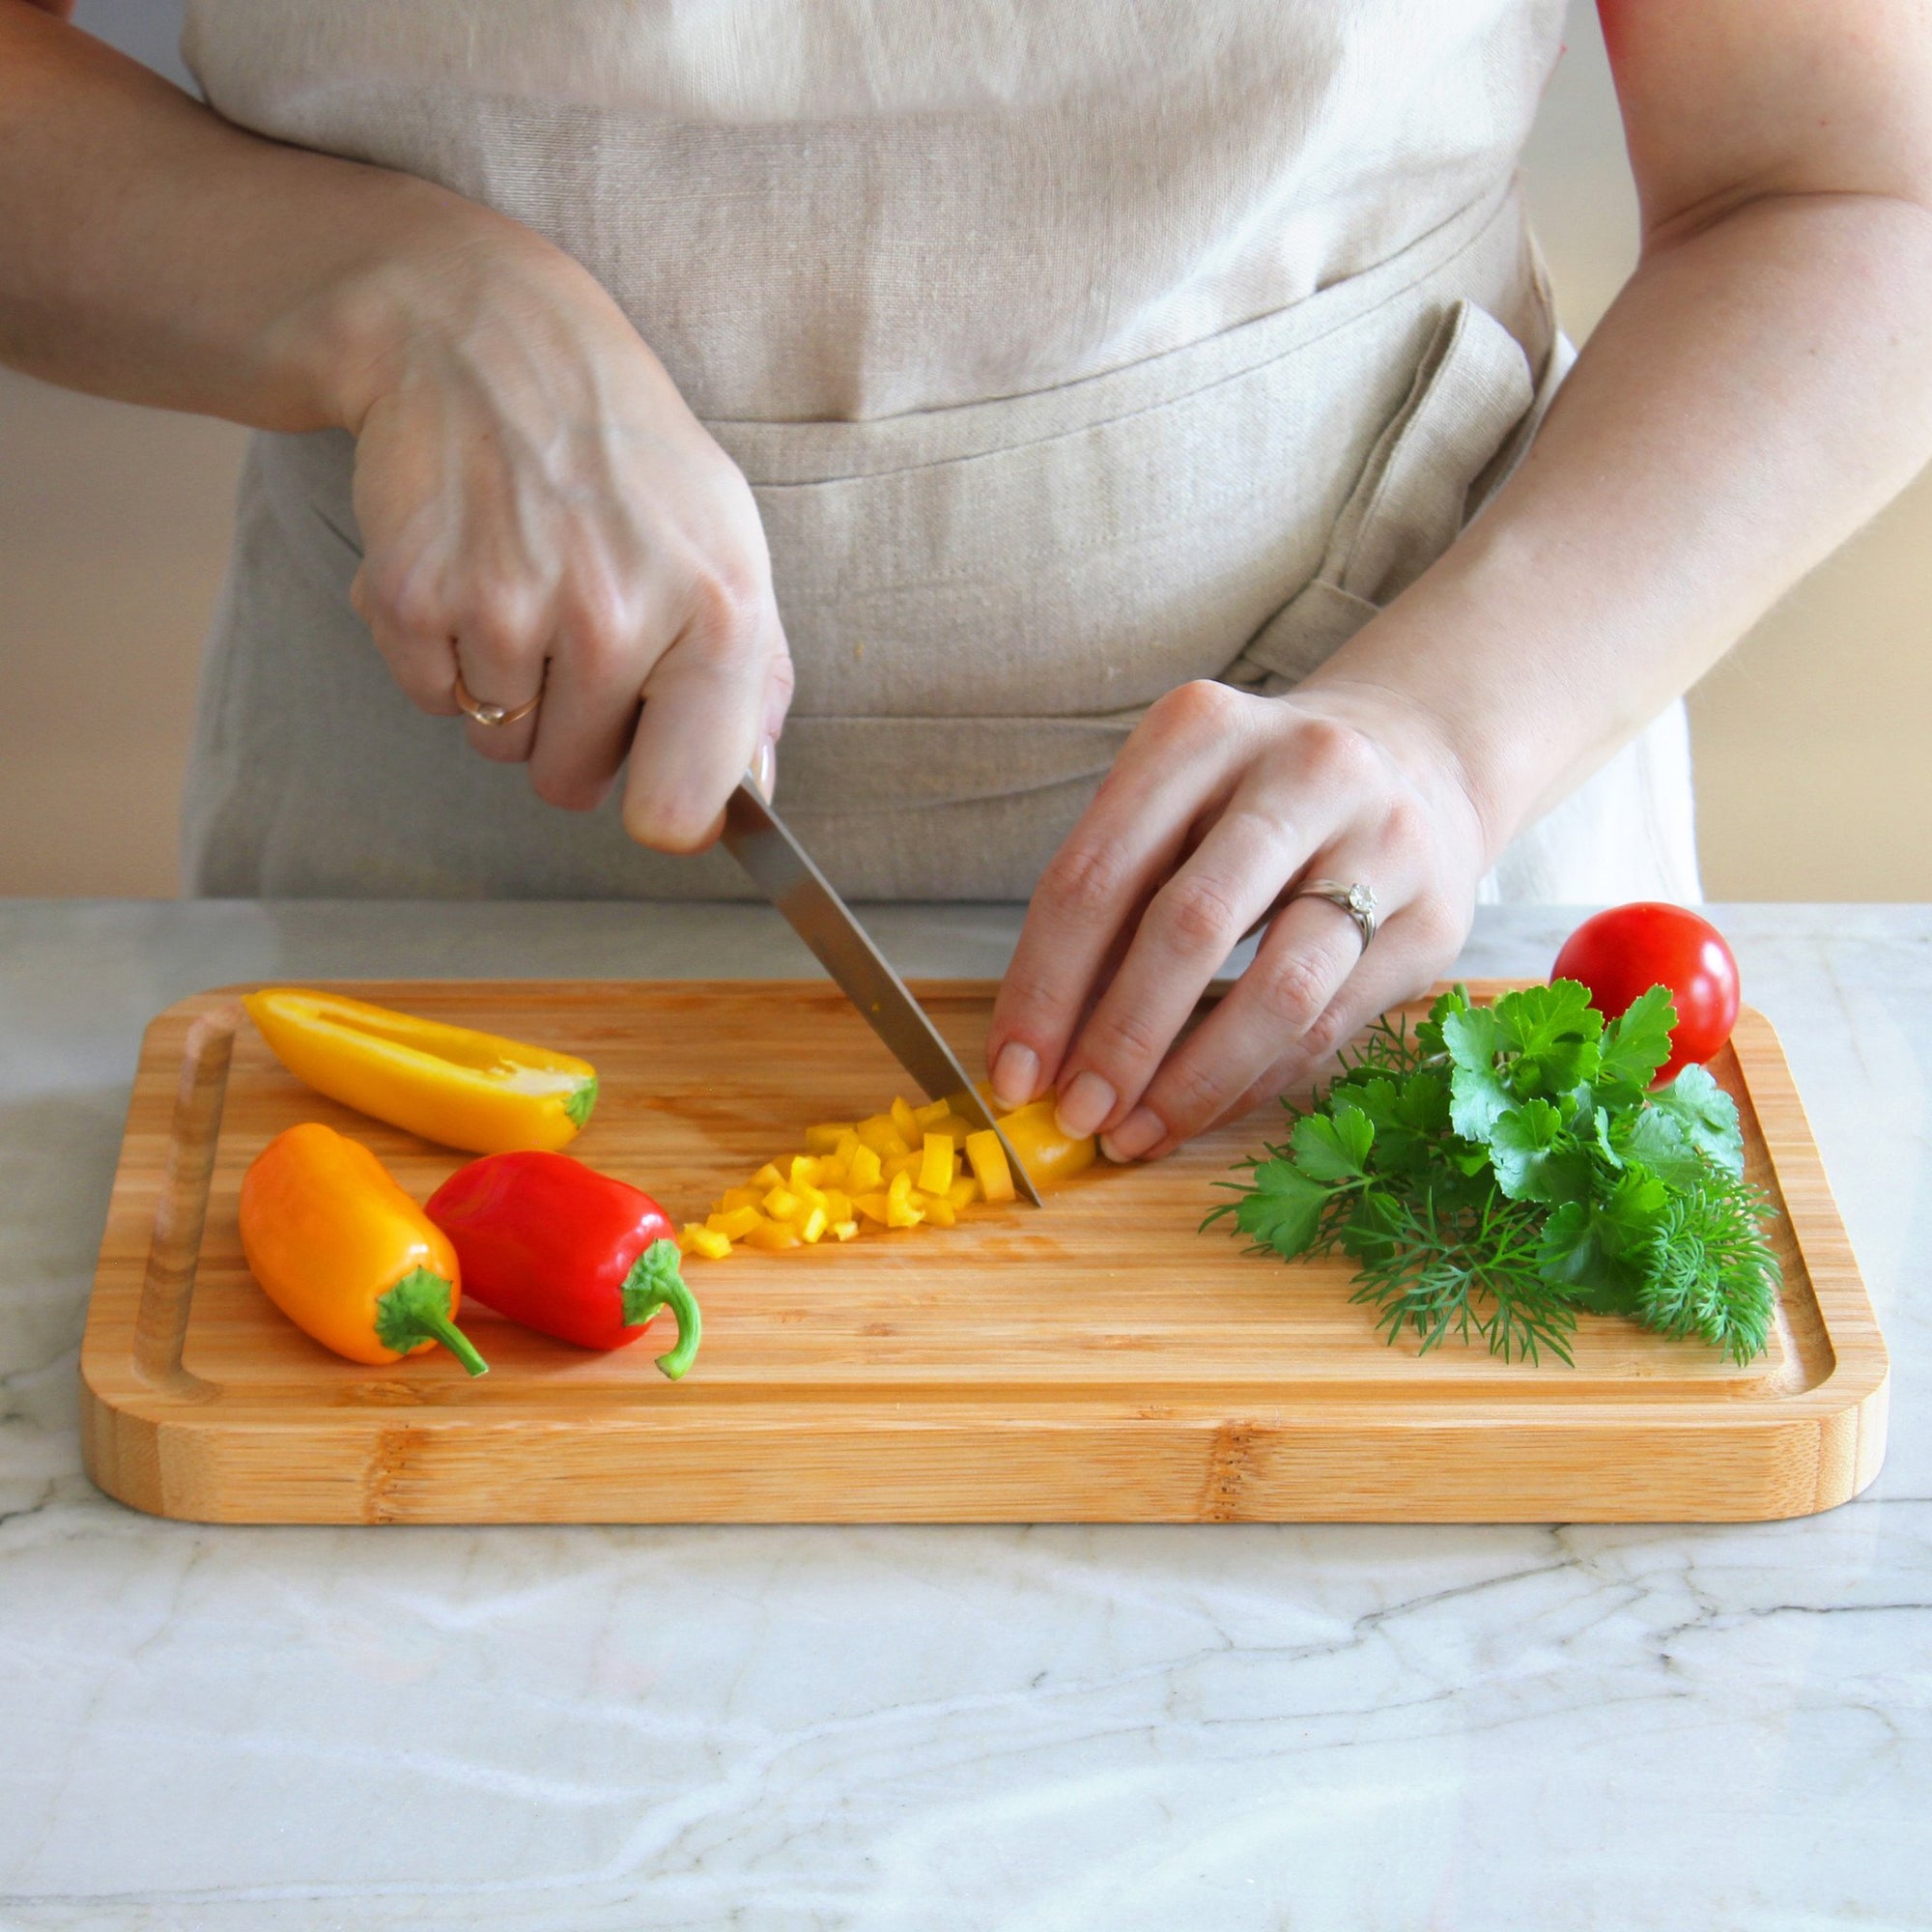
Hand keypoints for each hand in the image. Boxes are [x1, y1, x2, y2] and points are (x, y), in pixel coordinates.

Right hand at [341, 233, 791, 847]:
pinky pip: (429, 699)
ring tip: (524, 582)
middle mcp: (613, 614)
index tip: (656, 800)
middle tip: (574, 629)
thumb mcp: (728, 542)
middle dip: (570, 731)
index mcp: (716, 611)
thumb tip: (749, 796)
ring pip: (498, 742)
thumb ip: (753, 680)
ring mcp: (506, 605)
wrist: (489, 338)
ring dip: (505, 688)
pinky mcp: (412, 596)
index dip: (667, 814)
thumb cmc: (626, 457)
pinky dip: (439, 656)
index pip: (684, 801)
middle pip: (572, 782)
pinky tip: (467, 570)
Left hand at [985, 678, 1491, 1159]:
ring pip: (1279, 989)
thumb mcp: (1173, 808)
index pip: (1098, 873)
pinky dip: (1253, 1082)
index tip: (1012, 1073)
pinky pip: (1330, 1025)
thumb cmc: (1254, 799)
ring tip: (1134, 1133)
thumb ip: (1109, 908)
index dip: (1044, 985)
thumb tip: (1041, 1050)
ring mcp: (1386, 841)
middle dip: (1119, 1040)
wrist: (1418, 756)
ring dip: (1193, 1080)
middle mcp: (1304, 769)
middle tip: (1075, 1115)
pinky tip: (1201, 1113)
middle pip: (1189, 925)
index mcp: (1201, 730)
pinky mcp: (1437, 920)